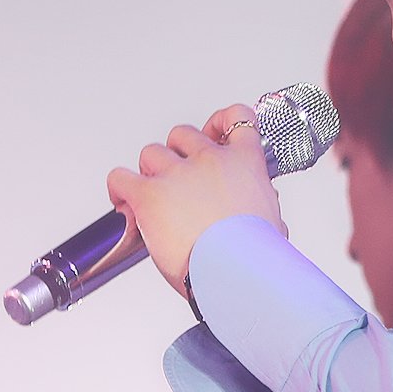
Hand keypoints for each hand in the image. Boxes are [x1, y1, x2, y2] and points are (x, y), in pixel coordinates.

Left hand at [106, 104, 288, 298]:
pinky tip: (126, 204)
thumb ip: (262, 205)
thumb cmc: (257, 256)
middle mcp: (210, 160)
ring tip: (154, 197)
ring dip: (150, 172)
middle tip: (180, 180)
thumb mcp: (272, 220)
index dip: (220, 122)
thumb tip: (259, 212)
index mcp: (245, 162)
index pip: (237, 117)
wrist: (237, 274)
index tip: (214, 133)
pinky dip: (119, 189)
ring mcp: (177, 174)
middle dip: (178, 154)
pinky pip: (120, 177)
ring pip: (151, 152)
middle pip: (183, 134)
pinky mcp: (148, 194)